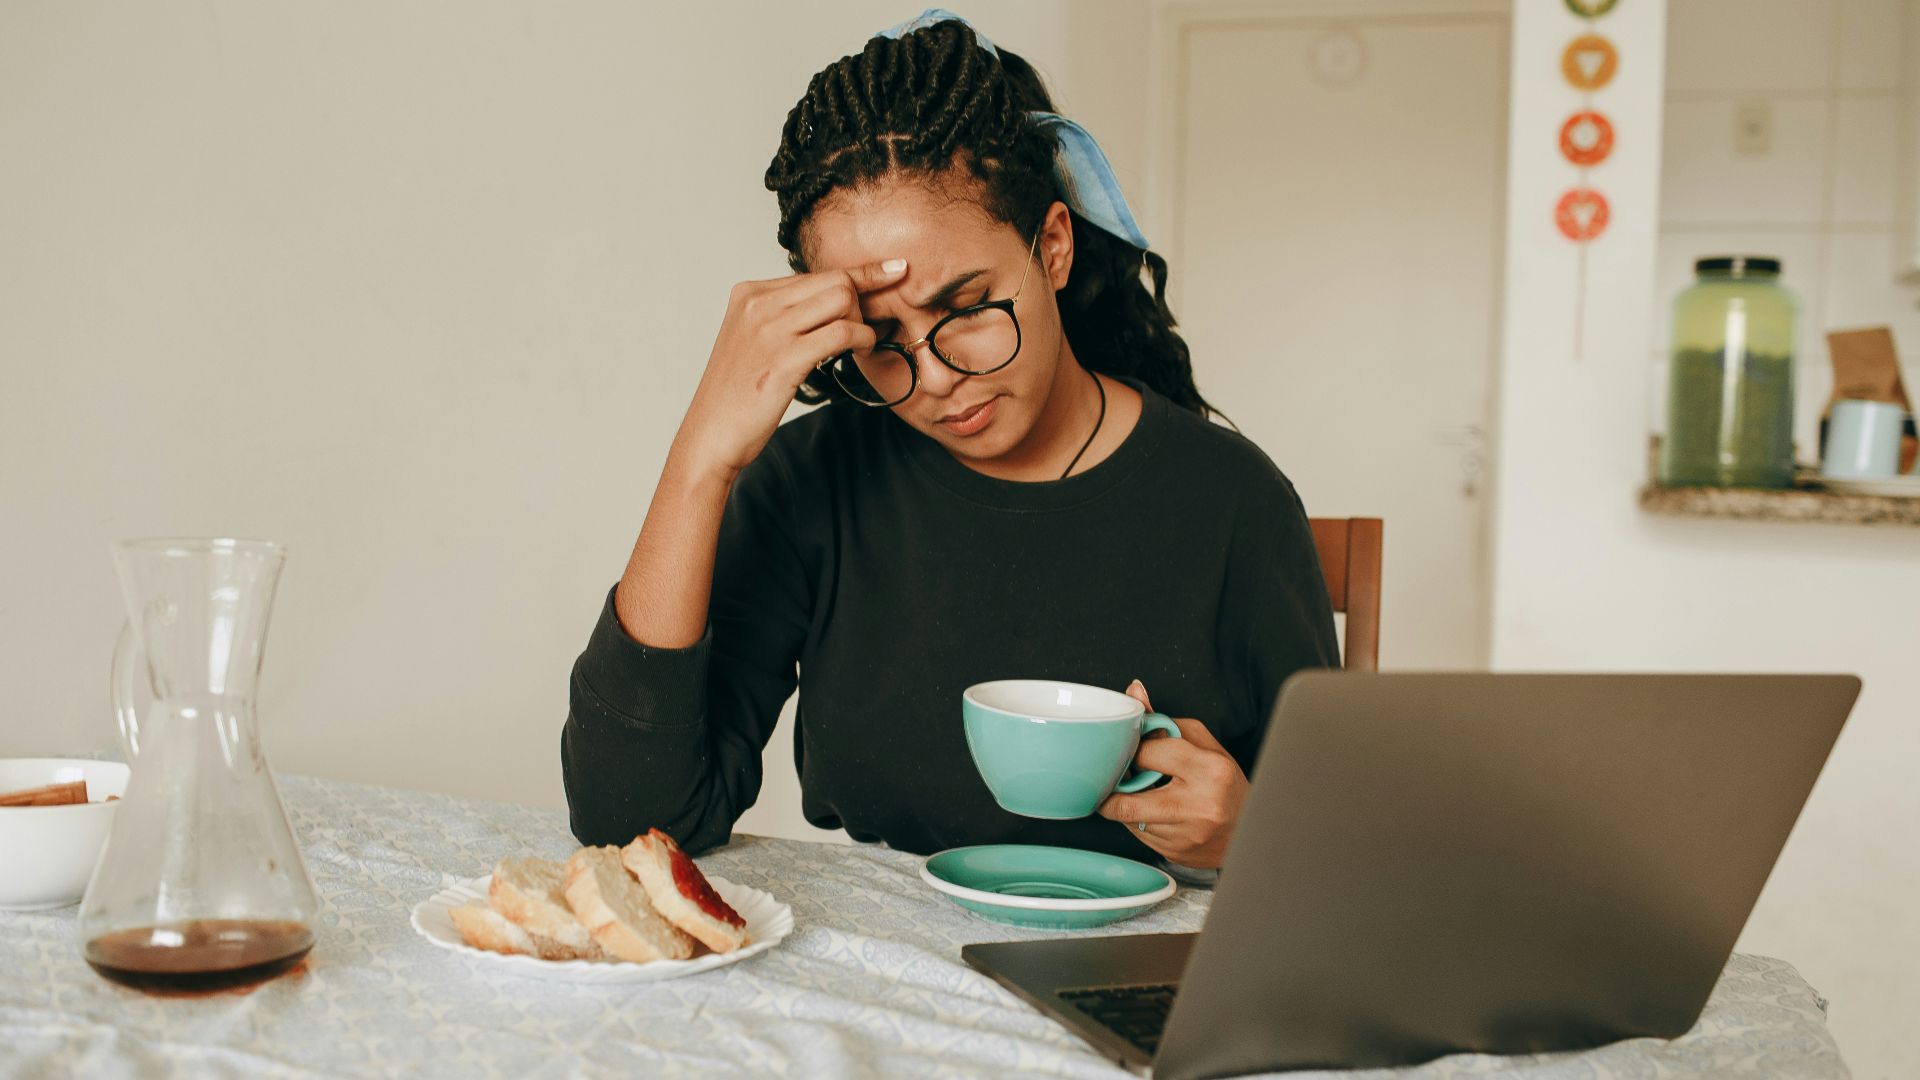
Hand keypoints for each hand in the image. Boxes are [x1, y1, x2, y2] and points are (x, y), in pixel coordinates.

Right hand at [673, 258, 906, 477]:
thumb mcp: (752, 339)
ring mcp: (770, 329)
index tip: (895, 269)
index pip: (817, 272)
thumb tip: (831, 301)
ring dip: (864, 320)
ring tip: (862, 343)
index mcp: (749, 293)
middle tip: (864, 329)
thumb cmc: (737, 394)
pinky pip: (842, 332)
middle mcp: (758, 303)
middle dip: (862, 301)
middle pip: (835, 280)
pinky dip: (863, 338)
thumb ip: (783, 315)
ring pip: (842, 298)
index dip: (860, 275)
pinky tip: (862, 350)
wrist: (710, 434)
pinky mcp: (785, 358)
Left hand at [1096, 681, 1247, 869]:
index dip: (1135, 750)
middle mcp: (1199, 806)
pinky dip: (1138, 821)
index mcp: (1210, 770)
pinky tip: (1155, 812)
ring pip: (1129, 819)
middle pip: (1126, 801)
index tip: (1136, 750)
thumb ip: (1165, 722)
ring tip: (1144, 792)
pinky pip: (1138, 835)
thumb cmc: (1224, 783)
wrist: (1248, 831)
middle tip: (1119, 776)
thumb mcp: (1203, 745)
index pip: (1148, 754)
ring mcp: (1186, 835)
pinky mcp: (1176, 853)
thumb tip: (1133, 693)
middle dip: (1114, 787)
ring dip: (1126, 803)